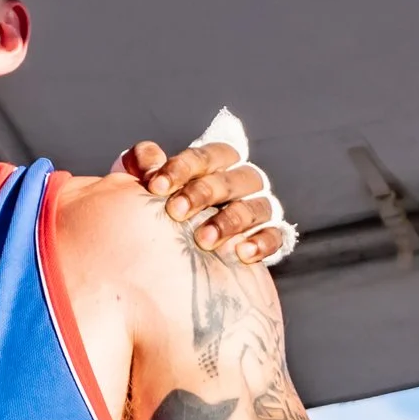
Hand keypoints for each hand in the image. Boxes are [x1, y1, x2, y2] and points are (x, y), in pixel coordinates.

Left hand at [118, 137, 288, 264]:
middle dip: (203, 193)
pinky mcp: (269, 237)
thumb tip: (145, 162)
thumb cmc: (161, 214)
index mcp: (215, 166)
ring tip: (204, 240)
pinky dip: (262, 242)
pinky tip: (241, 253)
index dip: (182, 167)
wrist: (176, 264)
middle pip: (232, 179)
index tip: (155, 185)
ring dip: (230, 220)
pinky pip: (275, 235)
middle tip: (176, 211)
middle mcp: (241, 183)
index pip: (207, 155)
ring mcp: (258, 209)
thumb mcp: (148, 188)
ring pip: (257, 206)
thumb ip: (143, 167)